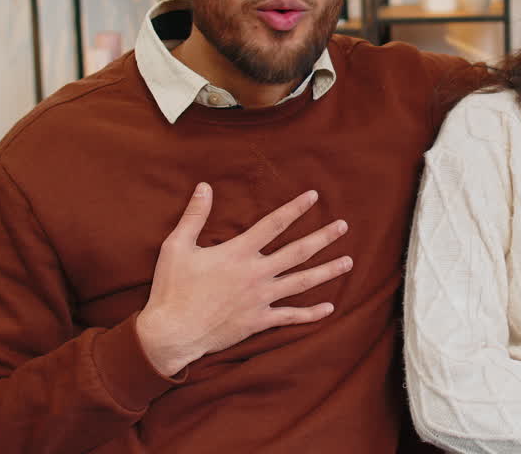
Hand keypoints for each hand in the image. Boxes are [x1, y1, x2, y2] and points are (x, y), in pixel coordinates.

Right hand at [136, 183, 352, 375]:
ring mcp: (261, 299)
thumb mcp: (177, 246)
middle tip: (344, 226)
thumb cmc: (171, 289)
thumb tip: (204, 187)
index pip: (274, 224)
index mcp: (238, 253)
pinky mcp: (259, 322)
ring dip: (327, 271)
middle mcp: (256, 273)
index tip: (314, 196)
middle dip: (323, 237)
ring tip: (348, 262)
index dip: (295, 208)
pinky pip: (291, 316)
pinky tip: (329, 309)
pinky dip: (311, 314)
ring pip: (302, 282)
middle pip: (298, 251)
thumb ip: (194, 215)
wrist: (172, 333)